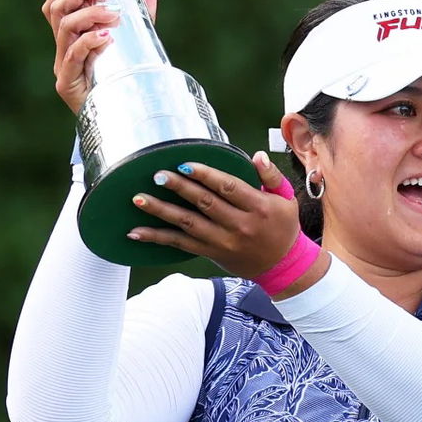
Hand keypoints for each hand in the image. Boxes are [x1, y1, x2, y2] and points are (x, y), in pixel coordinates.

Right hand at [41, 0, 158, 112]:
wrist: (124, 121)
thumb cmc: (125, 81)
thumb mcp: (134, 43)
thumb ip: (140, 18)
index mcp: (71, 39)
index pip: (54, 6)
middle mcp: (63, 51)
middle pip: (56, 12)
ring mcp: (63, 68)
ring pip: (65, 29)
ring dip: (90, 15)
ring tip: (114, 14)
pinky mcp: (67, 84)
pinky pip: (73, 55)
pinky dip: (89, 41)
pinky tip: (106, 37)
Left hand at [127, 151, 300, 279]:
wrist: (282, 266)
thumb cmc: (283, 227)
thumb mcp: (285, 199)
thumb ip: (270, 176)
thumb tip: (257, 155)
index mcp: (258, 207)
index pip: (228, 188)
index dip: (206, 175)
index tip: (186, 165)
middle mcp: (239, 225)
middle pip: (204, 204)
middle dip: (179, 188)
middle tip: (157, 175)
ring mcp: (223, 241)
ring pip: (188, 224)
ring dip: (161, 211)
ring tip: (139, 199)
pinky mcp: (210, 252)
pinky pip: (180, 245)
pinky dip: (157, 238)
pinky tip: (136, 232)